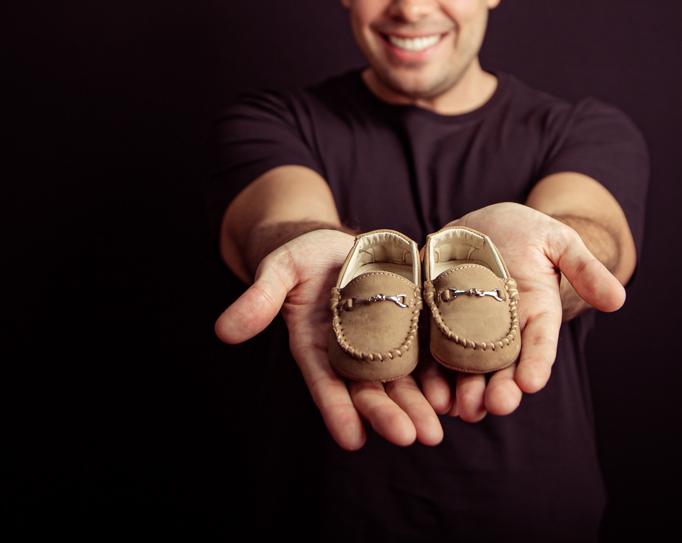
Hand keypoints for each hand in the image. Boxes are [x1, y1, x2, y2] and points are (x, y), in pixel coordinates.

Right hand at [214, 229, 443, 449]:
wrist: (336, 242)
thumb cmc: (302, 256)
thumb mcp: (278, 270)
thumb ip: (258, 300)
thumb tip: (223, 332)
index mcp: (315, 345)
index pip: (325, 383)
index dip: (337, 410)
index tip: (352, 440)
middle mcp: (350, 353)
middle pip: (370, 390)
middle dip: (391, 414)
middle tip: (414, 437)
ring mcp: (382, 343)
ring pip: (402, 381)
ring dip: (419, 406)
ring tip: (438, 431)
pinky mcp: (410, 326)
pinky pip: (427, 354)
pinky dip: (440, 376)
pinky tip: (458, 396)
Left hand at [416, 203, 624, 421]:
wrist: (482, 226)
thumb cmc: (526, 231)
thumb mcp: (558, 241)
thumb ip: (584, 268)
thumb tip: (618, 299)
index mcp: (537, 313)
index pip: (540, 344)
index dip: (536, 364)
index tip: (532, 382)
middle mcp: (506, 330)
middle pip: (505, 366)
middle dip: (501, 388)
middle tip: (495, 406)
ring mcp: (471, 330)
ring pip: (470, 367)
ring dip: (466, 390)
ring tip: (463, 409)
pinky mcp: (439, 322)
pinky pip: (435, 350)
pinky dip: (433, 373)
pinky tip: (430, 393)